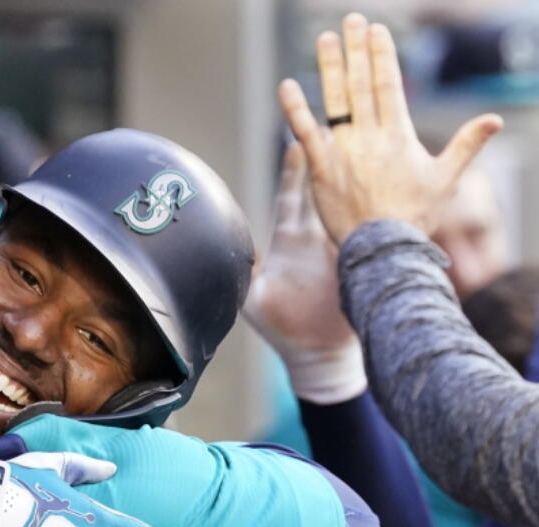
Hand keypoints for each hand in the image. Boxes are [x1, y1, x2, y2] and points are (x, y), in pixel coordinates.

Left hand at [243, 142, 365, 403]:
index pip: (292, 197)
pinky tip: (389, 188)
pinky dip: (377, 214)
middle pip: (324, 191)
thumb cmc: (283, 328)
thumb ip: (240, 273)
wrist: (318, 355)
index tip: (297, 140)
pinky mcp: (360, 264)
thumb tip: (217, 253)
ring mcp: (341, 248)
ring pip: (349, 207)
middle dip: (331, 160)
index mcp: (290, 241)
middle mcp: (316, 239)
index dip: (294, 170)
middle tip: (339, 126)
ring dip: (358, 180)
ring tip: (367, 148)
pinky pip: (369, 234)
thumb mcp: (253, 298)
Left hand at [278, 13, 501, 243]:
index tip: (375, 32)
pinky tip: (286, 85)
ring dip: (329, 67)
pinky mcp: (320, 169)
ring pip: (334, 101)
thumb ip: (466, 145)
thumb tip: (494, 119)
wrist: (384, 248)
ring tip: (326, 39)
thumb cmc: (415, 217)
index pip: (388, 84)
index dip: (381, 55)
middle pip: (360, 84)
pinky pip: (304, 133)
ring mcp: (343, 151)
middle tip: (350, 21)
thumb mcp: (446, 178)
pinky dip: (295, 108)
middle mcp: (370, 137)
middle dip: (356, 50)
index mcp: (399, 135)